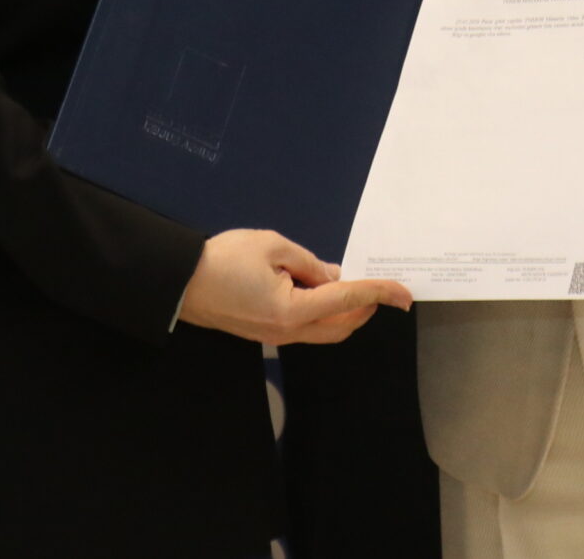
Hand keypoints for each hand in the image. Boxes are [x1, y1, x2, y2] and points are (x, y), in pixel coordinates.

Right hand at [175, 229, 411, 345]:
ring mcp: (276, 337)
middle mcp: (288, 332)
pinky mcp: (265, 333)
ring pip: (325, 332)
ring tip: (353, 287)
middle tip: (382, 290)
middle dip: (365, 309)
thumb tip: (332, 276)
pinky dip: (324, 313)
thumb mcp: (272, 247)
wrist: (180, 283)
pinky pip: (306, 329)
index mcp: (293, 310)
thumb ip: (309, 263)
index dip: (379, 294)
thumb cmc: (223, 260)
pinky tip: (321, 292)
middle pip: (341, 327)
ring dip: (345, 313)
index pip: (348, 301)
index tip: (404, 294)